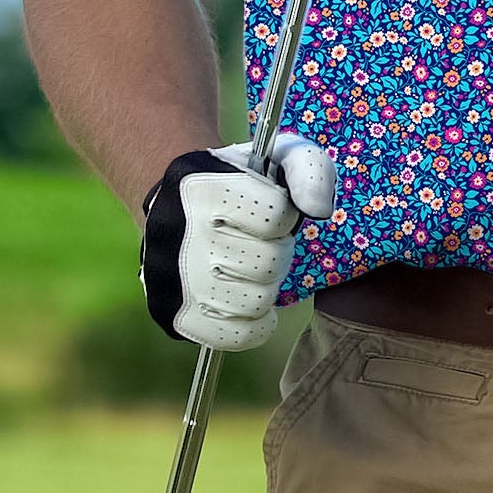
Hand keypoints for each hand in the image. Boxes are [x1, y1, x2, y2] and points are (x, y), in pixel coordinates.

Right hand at [139, 133, 336, 349]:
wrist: (177, 202)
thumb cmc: (241, 180)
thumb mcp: (279, 155)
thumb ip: (311, 171)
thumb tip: (320, 211)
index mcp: (203, 188)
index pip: (276, 216)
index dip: (285, 213)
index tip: (271, 209)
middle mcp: (180, 236)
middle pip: (268, 263)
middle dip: (277, 250)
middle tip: (262, 241)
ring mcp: (172, 282)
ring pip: (255, 302)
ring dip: (266, 285)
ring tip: (252, 267)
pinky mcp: (174, 317)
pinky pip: (236, 336)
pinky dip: (255, 324)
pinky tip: (250, 299)